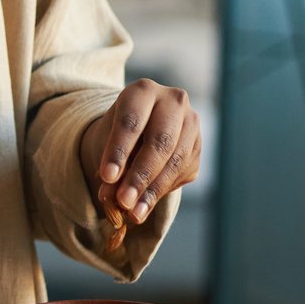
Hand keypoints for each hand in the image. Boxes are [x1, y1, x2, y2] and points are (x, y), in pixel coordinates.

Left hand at [79, 79, 200, 225]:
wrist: (139, 128)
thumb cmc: (118, 132)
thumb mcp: (107, 141)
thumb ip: (110, 165)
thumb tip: (112, 198)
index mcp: (143, 91)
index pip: (131, 122)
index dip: (118, 151)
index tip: (107, 177)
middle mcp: (173, 102)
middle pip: (159, 141)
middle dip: (140, 175)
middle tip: (123, 201)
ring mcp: (191, 124)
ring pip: (175, 161)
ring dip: (153, 190)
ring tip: (134, 212)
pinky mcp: (198, 147)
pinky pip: (183, 172)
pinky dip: (163, 191)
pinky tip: (146, 205)